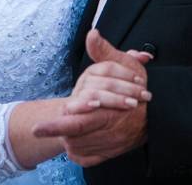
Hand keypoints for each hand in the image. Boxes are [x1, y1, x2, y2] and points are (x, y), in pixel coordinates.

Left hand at [33, 30, 148, 165]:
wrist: (155, 114)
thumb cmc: (137, 87)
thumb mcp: (123, 65)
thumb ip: (103, 52)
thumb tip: (91, 35)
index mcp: (107, 110)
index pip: (78, 119)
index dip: (55, 126)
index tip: (36, 128)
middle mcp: (108, 131)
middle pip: (76, 135)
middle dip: (58, 132)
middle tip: (40, 129)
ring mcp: (110, 144)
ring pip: (79, 147)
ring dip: (69, 140)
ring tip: (64, 129)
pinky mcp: (109, 153)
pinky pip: (87, 157)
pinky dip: (79, 152)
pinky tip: (75, 142)